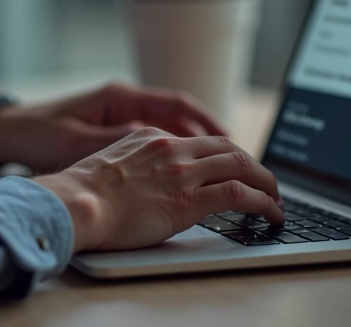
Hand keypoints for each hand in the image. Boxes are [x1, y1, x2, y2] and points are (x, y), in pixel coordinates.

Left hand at [0, 82, 226, 171]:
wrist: (2, 133)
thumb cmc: (34, 136)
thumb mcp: (76, 143)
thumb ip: (119, 146)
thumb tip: (159, 153)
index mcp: (119, 97)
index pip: (178, 104)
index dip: (209, 122)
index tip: (234, 140)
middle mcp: (123, 101)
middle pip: (181, 116)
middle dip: (213, 137)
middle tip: (241, 160)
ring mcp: (116, 114)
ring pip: (169, 129)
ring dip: (196, 147)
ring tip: (222, 170)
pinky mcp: (109, 132)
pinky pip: (154, 140)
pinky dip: (174, 153)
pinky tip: (184, 175)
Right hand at [34, 127, 283, 251]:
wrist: (73, 204)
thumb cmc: (81, 195)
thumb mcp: (110, 165)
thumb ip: (136, 165)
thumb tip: (147, 182)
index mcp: (152, 138)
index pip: (201, 142)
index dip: (226, 156)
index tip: (236, 170)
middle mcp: (172, 149)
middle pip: (229, 149)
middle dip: (254, 166)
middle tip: (267, 184)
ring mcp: (182, 173)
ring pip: (242, 166)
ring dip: (267, 184)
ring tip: (277, 200)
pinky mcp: (187, 201)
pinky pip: (239, 195)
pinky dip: (263, 202)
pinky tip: (272, 213)